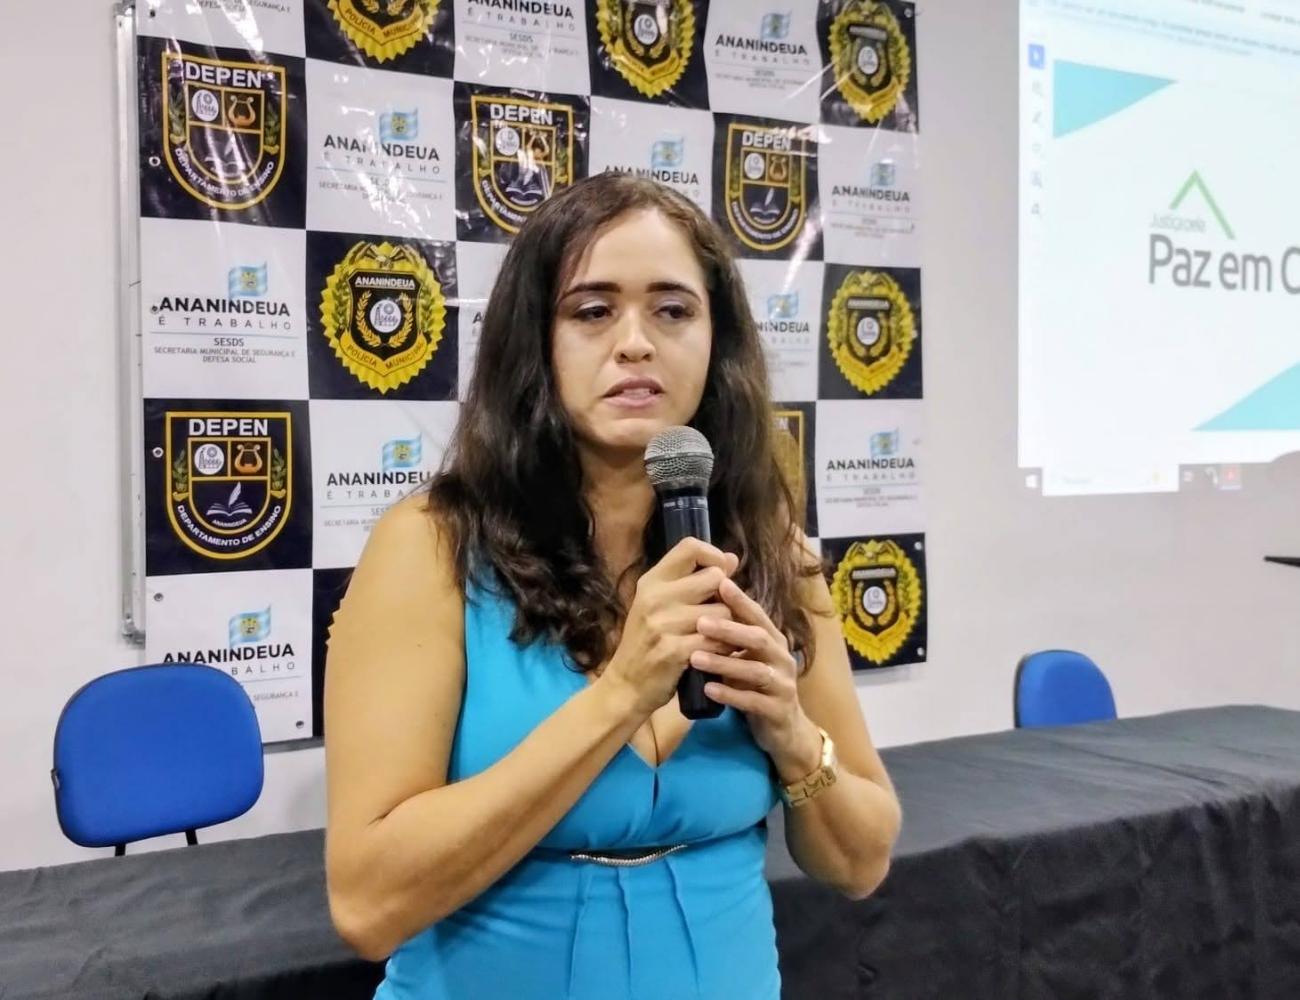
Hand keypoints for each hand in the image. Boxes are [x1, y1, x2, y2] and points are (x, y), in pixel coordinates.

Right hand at [601, 538, 739, 717]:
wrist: (625, 686)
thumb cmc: (647, 643)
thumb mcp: (661, 606)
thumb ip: (694, 581)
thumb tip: (732, 558)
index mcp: (652, 582)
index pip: (690, 547)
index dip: (714, 556)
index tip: (721, 575)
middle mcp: (655, 597)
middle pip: (715, 578)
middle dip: (724, 597)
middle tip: (719, 614)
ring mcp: (662, 624)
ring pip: (722, 611)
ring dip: (728, 626)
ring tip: (717, 637)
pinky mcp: (673, 650)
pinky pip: (717, 640)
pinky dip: (723, 648)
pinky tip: (716, 653)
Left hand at [690, 578, 820, 778]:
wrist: (785, 731)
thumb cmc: (758, 687)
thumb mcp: (748, 658)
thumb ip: (733, 636)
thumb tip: (704, 603)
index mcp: (774, 641)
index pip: (757, 615)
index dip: (740, 599)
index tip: (718, 583)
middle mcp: (782, 659)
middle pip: (758, 638)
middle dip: (730, 629)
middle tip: (700, 622)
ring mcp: (783, 685)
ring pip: (755, 671)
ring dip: (725, 663)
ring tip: (695, 657)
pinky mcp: (778, 711)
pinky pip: (753, 702)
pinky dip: (731, 695)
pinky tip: (708, 689)